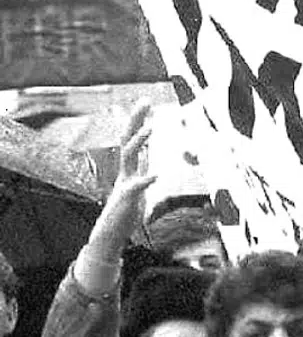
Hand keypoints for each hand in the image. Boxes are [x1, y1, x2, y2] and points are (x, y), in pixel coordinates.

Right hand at [92, 104, 157, 254]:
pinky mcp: (127, 199)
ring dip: (139, 141)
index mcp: (129, 170)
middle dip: (136, 120)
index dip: (138, 122)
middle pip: (128, 139)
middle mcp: (125, 172)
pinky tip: (156, 175)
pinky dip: (145, 180)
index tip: (145, 103)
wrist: (111, 235)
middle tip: (144, 100)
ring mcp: (125, 183)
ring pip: (129, 156)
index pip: (132, 140)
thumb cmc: (125, 214)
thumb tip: (151, 167)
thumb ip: (143, 177)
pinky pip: (136, 187)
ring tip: (151, 127)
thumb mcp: (137, 191)